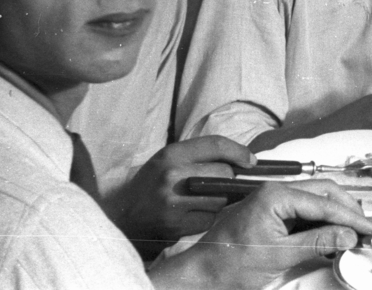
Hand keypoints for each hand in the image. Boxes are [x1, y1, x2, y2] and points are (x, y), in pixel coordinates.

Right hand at [107, 135, 253, 246]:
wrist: (121, 217)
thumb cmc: (151, 185)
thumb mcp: (168, 161)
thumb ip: (199, 157)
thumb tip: (242, 161)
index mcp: (171, 155)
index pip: (215, 145)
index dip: (239, 151)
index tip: (250, 161)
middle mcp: (172, 176)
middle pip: (224, 173)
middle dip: (228, 180)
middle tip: (218, 185)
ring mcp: (174, 203)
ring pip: (220, 199)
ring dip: (219, 201)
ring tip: (201, 201)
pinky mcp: (176, 226)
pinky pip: (209, 220)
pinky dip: (207, 218)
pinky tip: (192, 216)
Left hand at [174, 180, 371, 289]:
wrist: (199, 275)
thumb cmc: (231, 265)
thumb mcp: (278, 256)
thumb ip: (317, 242)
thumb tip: (349, 236)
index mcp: (276, 194)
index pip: (325, 203)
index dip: (352, 219)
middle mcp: (275, 190)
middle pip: (324, 193)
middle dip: (348, 211)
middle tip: (368, 232)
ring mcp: (272, 199)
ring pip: (315, 200)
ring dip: (337, 216)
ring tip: (355, 233)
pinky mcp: (270, 212)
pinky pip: (303, 211)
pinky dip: (321, 222)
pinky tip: (332, 235)